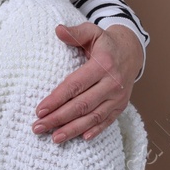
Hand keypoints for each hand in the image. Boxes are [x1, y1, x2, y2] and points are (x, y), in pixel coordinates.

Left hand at [33, 23, 141, 142]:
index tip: (39, 110)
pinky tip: (80, 139)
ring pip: (93, 117)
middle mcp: (112, 83)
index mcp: (103, 64)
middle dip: (58, 118)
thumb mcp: (92, 32)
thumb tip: (58, 30)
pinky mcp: (121, 106)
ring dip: (73, 129)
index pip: (75, 85)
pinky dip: (95, 131)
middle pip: (82, 105)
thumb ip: (75, 32)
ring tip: (54, 138)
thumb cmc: (105, 44)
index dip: (56, 99)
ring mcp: (118, 97)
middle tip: (38, 127)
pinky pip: (107, 121)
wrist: (131, 52)